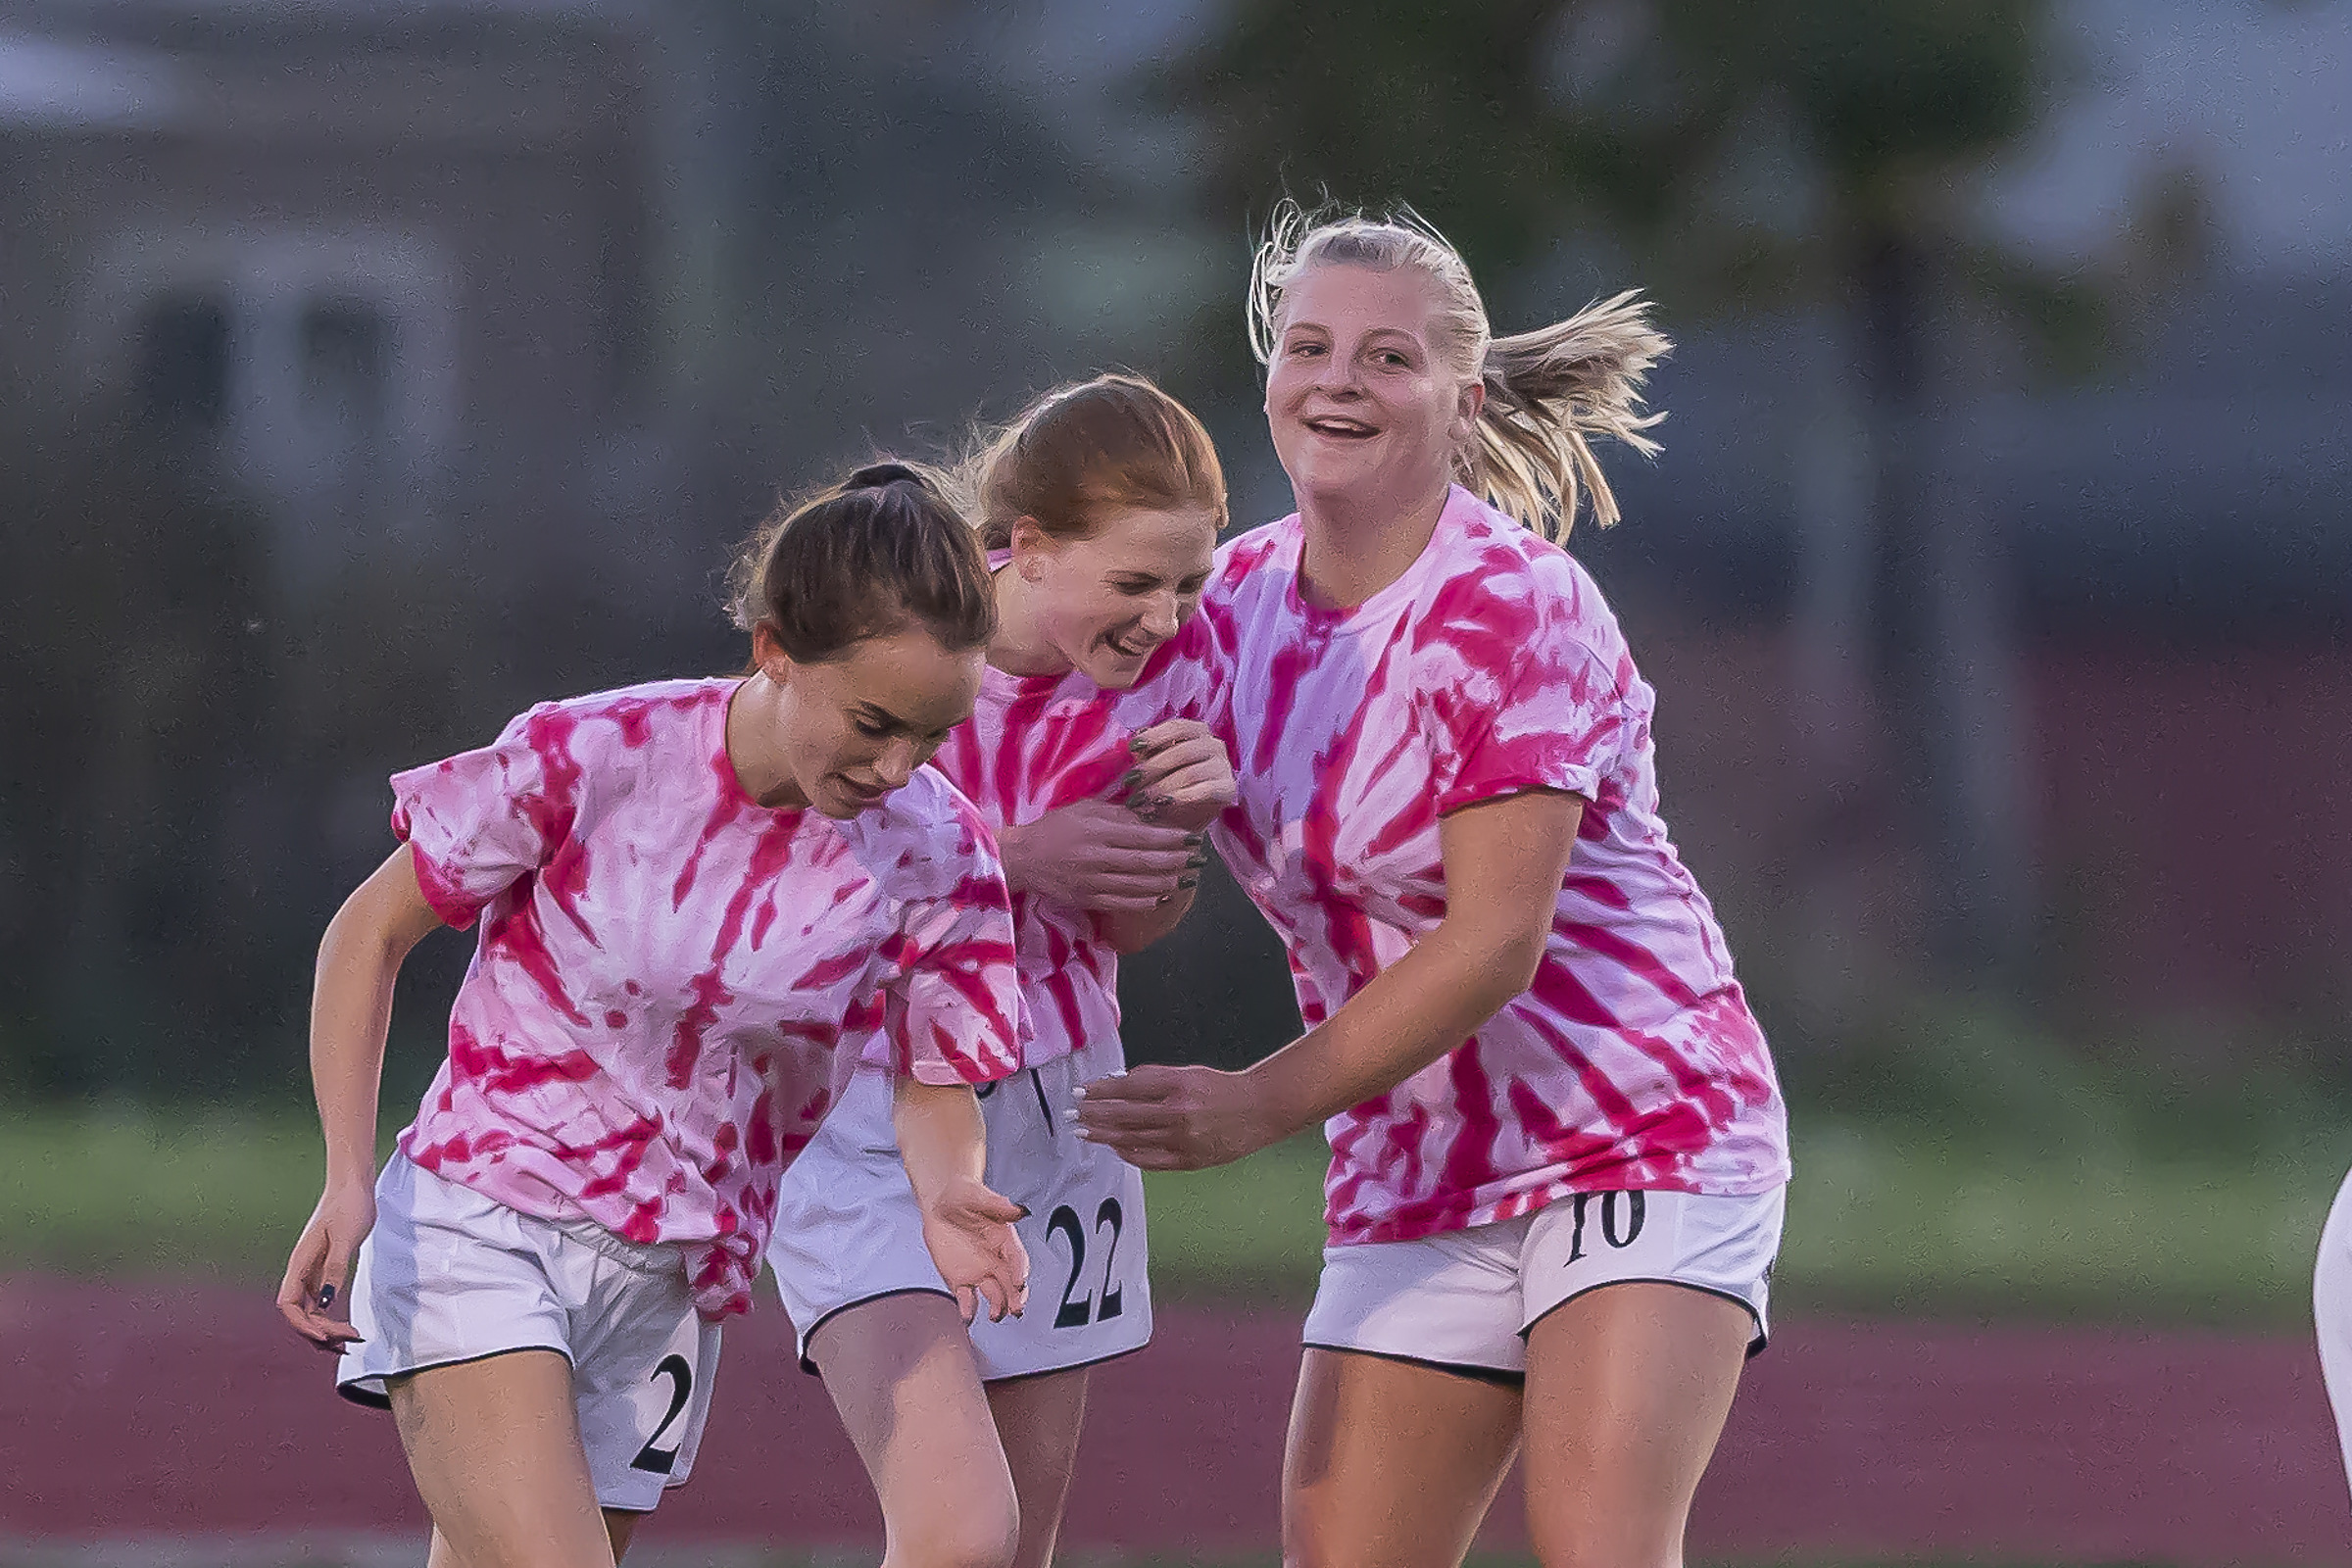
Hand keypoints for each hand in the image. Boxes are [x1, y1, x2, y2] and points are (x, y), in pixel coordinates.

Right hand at [277, 1179, 375, 1352]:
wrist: (353, 1186)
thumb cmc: (348, 1206)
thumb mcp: (346, 1237)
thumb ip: (336, 1268)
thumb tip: (326, 1302)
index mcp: (300, 1263)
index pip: (289, 1305)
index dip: (303, 1325)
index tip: (327, 1336)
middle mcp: (302, 1271)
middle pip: (299, 1313)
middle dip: (319, 1332)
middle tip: (348, 1343)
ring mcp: (312, 1272)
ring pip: (311, 1311)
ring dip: (325, 1329)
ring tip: (350, 1340)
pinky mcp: (325, 1270)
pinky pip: (322, 1302)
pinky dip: (331, 1317)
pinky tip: (346, 1326)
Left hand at [917, 1175, 1031, 1324]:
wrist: (938, 1203)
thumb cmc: (961, 1195)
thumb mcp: (976, 1194)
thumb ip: (997, 1204)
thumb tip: (1019, 1209)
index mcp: (1005, 1239)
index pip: (1017, 1257)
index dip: (1020, 1269)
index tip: (1020, 1281)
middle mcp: (996, 1259)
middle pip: (1012, 1282)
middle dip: (1016, 1297)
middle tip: (1017, 1308)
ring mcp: (980, 1272)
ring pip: (995, 1295)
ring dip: (998, 1306)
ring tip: (995, 1315)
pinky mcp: (961, 1281)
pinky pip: (968, 1299)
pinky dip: (969, 1309)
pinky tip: (968, 1315)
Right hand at [1000, 799, 1199, 912]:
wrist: (1023, 858)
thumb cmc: (1055, 827)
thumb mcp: (1084, 809)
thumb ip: (1117, 814)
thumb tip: (1151, 819)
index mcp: (1096, 831)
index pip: (1142, 836)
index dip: (1170, 839)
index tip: (1191, 838)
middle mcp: (1096, 857)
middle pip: (1145, 862)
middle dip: (1175, 861)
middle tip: (1196, 860)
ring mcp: (1092, 882)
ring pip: (1137, 885)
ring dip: (1165, 882)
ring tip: (1185, 878)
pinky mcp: (1087, 899)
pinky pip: (1122, 902)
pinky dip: (1144, 901)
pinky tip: (1160, 896)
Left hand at [1073, 1064, 1285, 1171]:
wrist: (1260, 1109)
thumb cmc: (1223, 1089)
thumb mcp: (1188, 1073)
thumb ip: (1153, 1079)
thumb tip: (1117, 1085)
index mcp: (1177, 1084)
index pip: (1127, 1087)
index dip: (1100, 1090)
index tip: (1082, 1092)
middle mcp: (1177, 1111)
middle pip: (1123, 1114)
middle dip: (1093, 1114)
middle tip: (1072, 1114)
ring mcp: (1183, 1138)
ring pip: (1132, 1138)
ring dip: (1104, 1135)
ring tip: (1085, 1132)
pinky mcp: (1189, 1159)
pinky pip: (1150, 1159)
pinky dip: (1129, 1153)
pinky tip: (1115, 1147)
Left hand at [1121, 720, 1235, 832]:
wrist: (1186, 815)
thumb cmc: (1168, 782)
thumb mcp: (1154, 766)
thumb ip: (1147, 752)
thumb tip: (1138, 739)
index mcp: (1196, 732)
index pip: (1177, 727)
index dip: (1154, 736)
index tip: (1133, 748)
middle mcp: (1213, 745)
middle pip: (1182, 751)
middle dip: (1152, 767)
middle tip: (1130, 781)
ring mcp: (1223, 766)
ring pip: (1191, 773)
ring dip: (1162, 787)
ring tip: (1140, 799)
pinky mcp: (1228, 789)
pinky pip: (1206, 791)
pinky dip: (1182, 797)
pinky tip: (1163, 804)